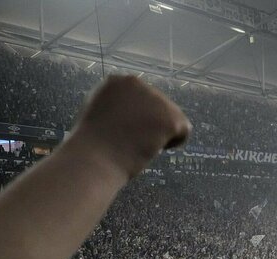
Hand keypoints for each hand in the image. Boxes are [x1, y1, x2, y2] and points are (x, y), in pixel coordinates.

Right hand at [70, 76, 190, 179]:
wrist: (93, 159)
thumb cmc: (92, 145)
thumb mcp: (101, 113)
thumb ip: (120, 106)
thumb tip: (140, 111)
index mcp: (117, 81)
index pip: (140, 98)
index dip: (134, 118)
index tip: (120, 132)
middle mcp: (137, 82)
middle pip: (158, 106)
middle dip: (149, 124)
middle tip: (130, 141)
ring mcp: (155, 98)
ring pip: (171, 118)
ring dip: (159, 134)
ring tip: (136, 144)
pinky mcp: (170, 116)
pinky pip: (184, 131)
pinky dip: (173, 143)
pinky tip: (151, 147)